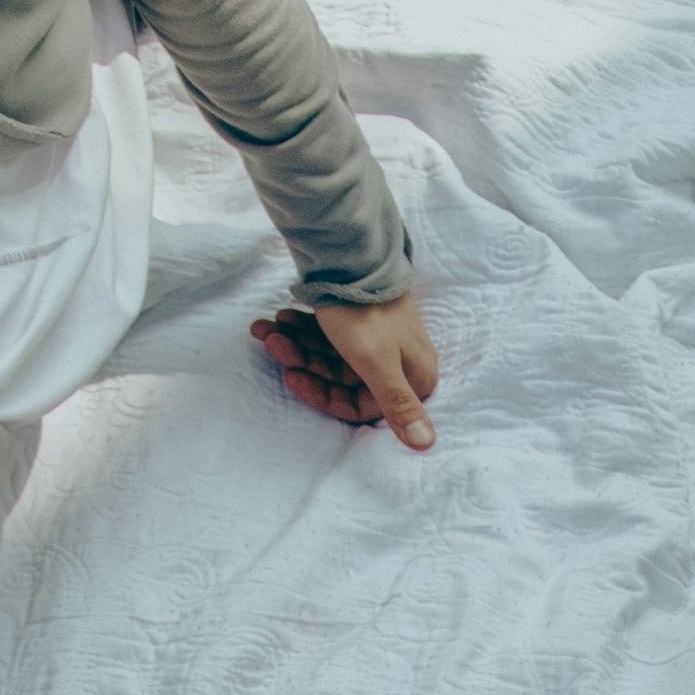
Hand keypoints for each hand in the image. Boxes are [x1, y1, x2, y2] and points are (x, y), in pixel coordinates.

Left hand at [252, 291, 439, 447]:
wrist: (354, 250)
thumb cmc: (365, 312)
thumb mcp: (376, 363)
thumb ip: (397, 405)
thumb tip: (426, 445)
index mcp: (412, 376)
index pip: (361, 406)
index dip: (323, 396)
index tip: (293, 378)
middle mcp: (399, 362)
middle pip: (341, 379)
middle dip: (302, 362)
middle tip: (272, 342)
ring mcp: (380, 340)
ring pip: (331, 355)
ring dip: (296, 344)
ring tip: (268, 327)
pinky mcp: (363, 321)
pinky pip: (330, 336)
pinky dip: (303, 331)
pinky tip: (279, 319)